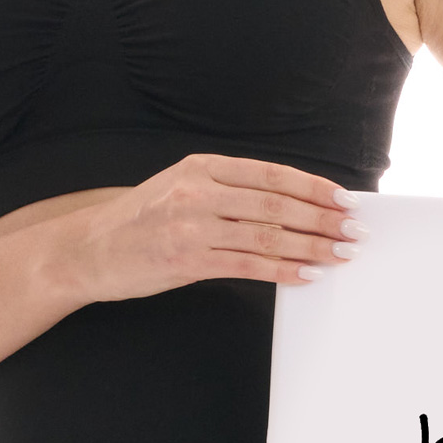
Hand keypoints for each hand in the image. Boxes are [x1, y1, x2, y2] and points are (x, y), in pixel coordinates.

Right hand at [55, 155, 363, 302]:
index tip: (344, 198)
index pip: (271, 174)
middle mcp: (198, 192)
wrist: (87, 250)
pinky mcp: (187, 260)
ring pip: (267, 235)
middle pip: (276, 204)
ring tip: (340, 254)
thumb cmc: (142, 220)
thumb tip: (291, 204)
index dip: (313, 187)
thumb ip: (229, 191)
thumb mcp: (182, 187)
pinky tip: (306, 274)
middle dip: (322, 218)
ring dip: (311, 246)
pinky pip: (246, 265)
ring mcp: (191, 226)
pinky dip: (281, 270)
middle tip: (354, 229)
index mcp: (202, 167)